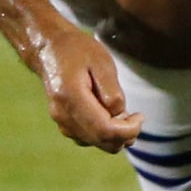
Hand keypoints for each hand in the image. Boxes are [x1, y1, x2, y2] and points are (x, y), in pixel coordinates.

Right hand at [30, 21, 142, 152]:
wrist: (50, 49)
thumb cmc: (78, 51)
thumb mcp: (102, 62)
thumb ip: (112, 91)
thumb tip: (119, 115)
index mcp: (72, 97)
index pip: (104, 130)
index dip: (127, 130)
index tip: (140, 117)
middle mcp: (63, 115)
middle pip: (101, 140)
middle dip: (125, 135)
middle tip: (136, 118)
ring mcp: (61, 121)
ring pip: (95, 142)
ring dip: (115, 135)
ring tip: (124, 114)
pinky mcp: (64, 123)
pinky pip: (88, 138)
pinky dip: (104, 133)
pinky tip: (111, 116)